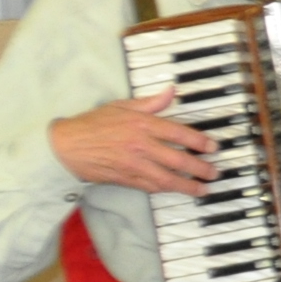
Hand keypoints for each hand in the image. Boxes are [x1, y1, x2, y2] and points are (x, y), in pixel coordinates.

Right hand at [48, 90, 214, 195]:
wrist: (66, 146)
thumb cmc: (93, 124)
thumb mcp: (122, 106)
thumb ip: (150, 102)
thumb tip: (171, 91)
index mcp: (142, 124)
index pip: (178, 133)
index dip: (199, 141)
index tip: (213, 147)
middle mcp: (141, 145)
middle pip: (178, 159)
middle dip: (200, 168)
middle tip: (214, 172)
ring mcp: (134, 164)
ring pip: (168, 179)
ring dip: (189, 185)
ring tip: (204, 188)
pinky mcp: (126, 179)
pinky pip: (151, 187)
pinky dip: (166, 189)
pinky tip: (178, 190)